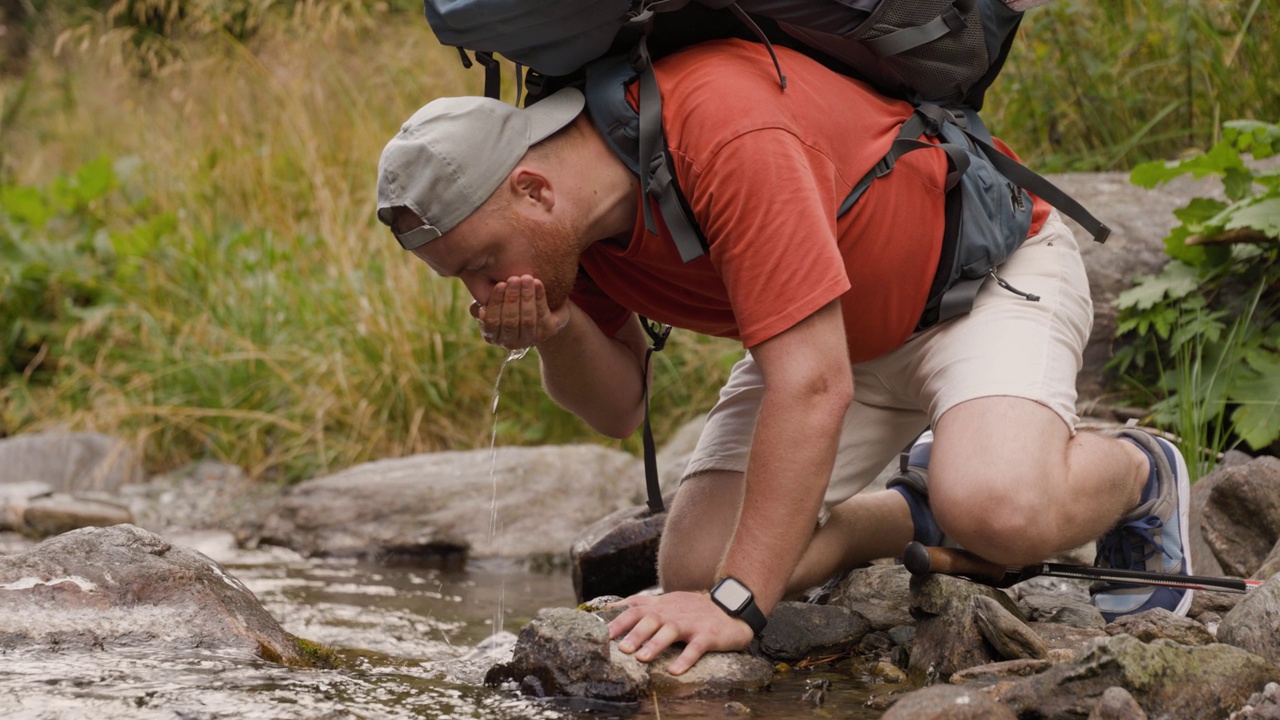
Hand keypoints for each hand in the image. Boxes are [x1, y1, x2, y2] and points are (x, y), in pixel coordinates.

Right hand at [473, 275, 571, 349]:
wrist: (537, 309)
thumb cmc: (505, 302)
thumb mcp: (490, 303)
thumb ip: (482, 303)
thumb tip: (479, 309)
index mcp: (492, 335)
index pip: (492, 322)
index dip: (496, 303)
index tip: (499, 285)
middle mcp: (510, 342)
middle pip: (510, 322)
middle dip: (512, 298)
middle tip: (513, 279)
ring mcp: (530, 339)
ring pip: (527, 320)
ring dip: (526, 297)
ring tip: (526, 278)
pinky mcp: (547, 332)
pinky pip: (542, 315)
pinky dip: (539, 298)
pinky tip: (537, 283)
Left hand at [607, 591, 755, 674]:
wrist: (731, 608)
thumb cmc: (693, 610)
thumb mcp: (668, 603)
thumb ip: (642, 606)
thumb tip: (611, 609)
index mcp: (662, 606)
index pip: (636, 608)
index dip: (619, 619)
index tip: (603, 633)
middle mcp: (674, 612)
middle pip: (651, 618)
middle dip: (635, 633)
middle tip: (621, 648)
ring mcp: (691, 623)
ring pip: (671, 630)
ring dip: (655, 644)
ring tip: (642, 658)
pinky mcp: (708, 635)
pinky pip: (696, 647)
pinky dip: (685, 659)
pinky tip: (675, 671)